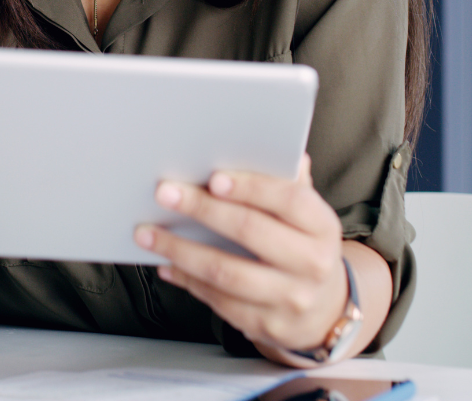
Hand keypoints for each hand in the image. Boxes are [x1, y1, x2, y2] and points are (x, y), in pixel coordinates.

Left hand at [134, 154, 348, 363]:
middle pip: (250, 232)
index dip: (251, 187)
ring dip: (180, 250)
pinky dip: (187, 279)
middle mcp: (312, 264)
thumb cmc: (303, 246)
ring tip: (147, 233)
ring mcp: (289, 298)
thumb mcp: (306, 215)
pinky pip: (218, 300)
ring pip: (225, 272)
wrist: (323, 309)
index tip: (213, 178)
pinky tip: (166, 263)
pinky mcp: (265, 325)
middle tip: (165, 193)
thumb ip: (287, 183)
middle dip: (202, 209)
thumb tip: (268, 146)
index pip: (289, 200)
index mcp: (322, 226)